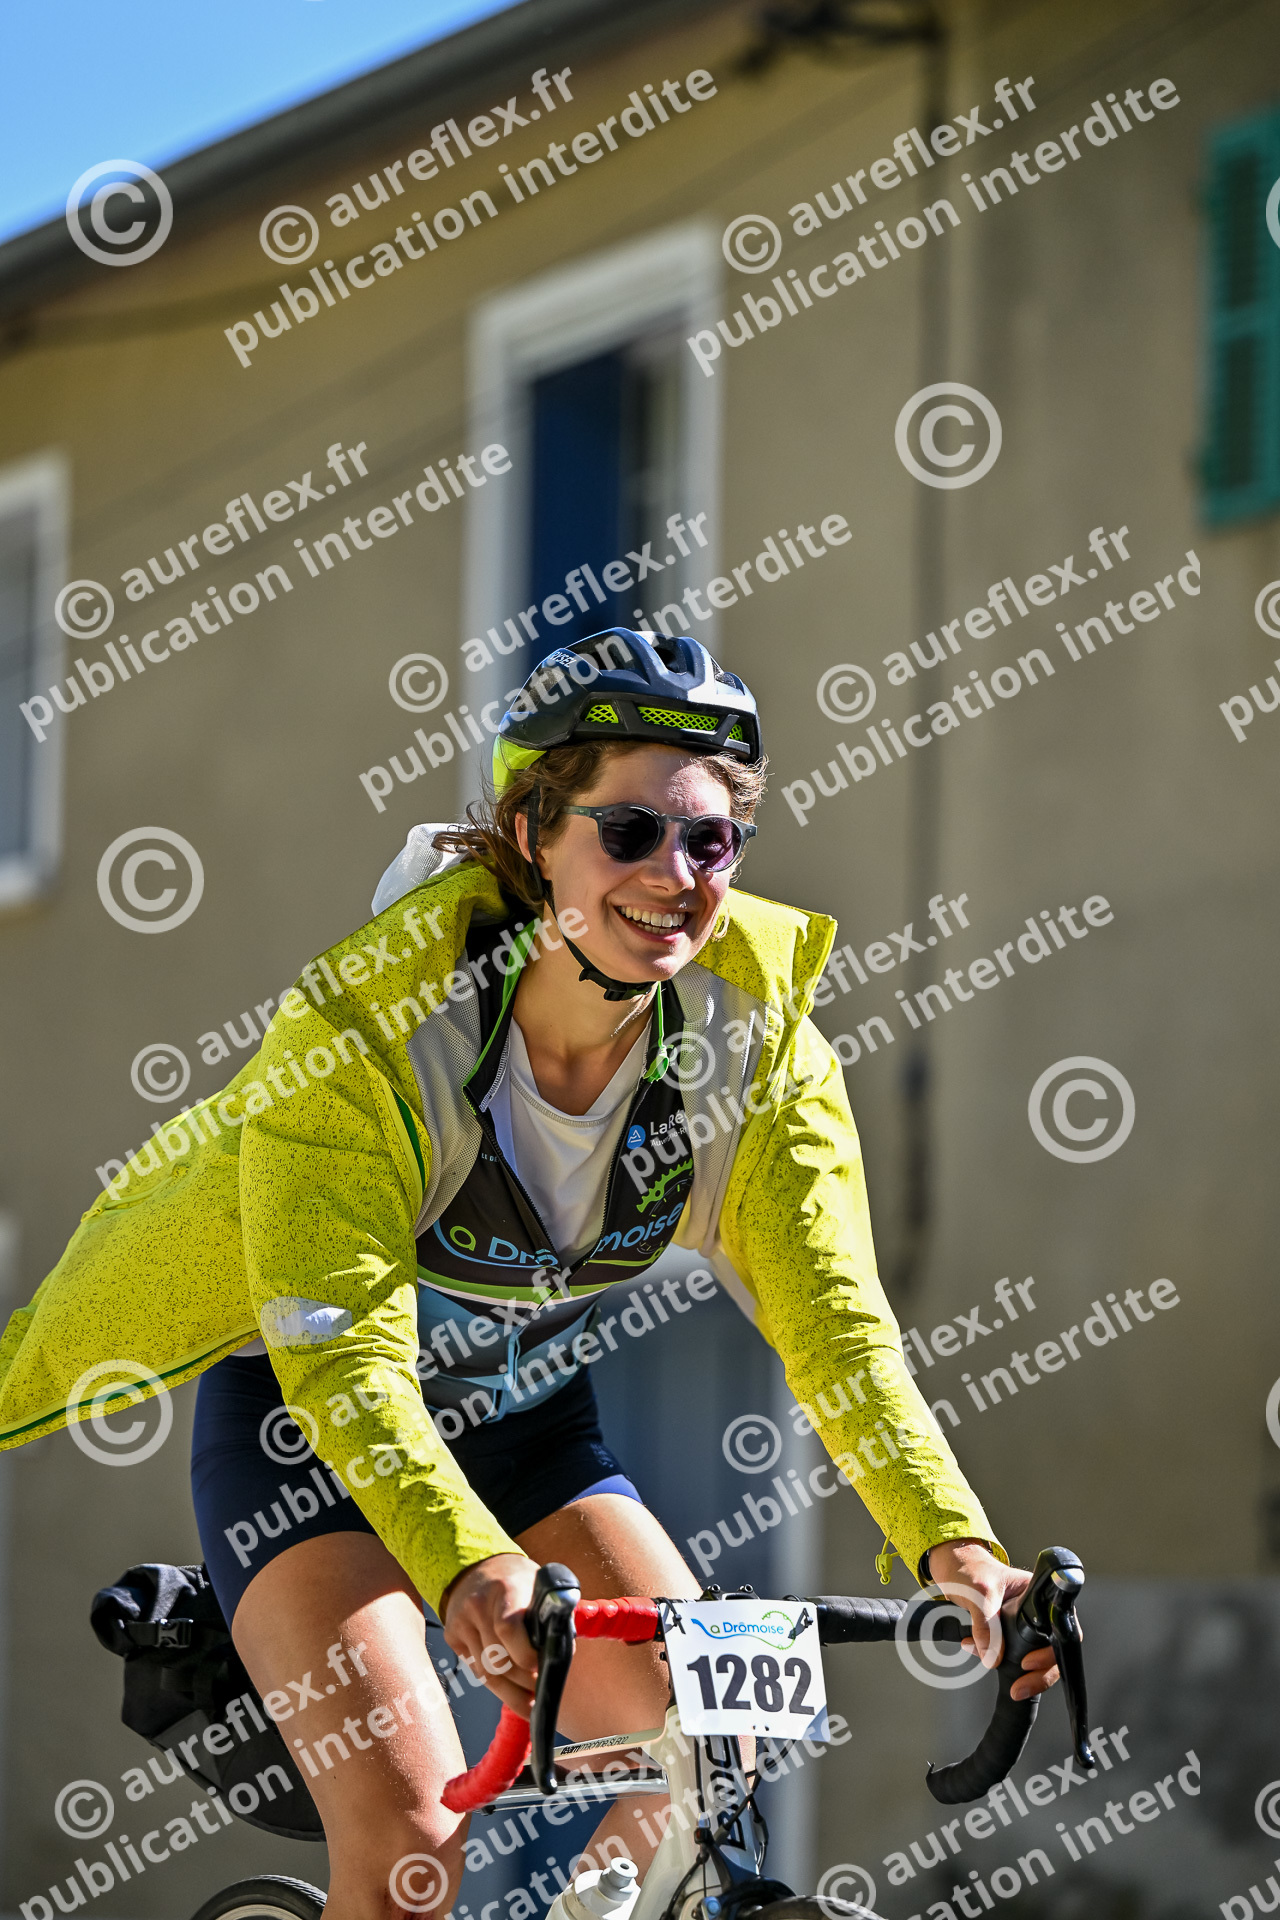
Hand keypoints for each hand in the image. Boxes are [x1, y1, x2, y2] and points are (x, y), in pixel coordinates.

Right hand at [441, 1553, 539, 1713]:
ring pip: (484, 1672)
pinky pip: (474, 1669)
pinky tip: (510, 1688)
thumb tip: (560, 1651)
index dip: (525, 1655)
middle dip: (522, 1682)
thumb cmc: (515, 1581)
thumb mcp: (537, 1585)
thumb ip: (549, 1615)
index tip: (540, 1667)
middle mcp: (479, 1605)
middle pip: (497, 1660)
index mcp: (506, 1589)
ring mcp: (461, 1622)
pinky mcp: (452, 1636)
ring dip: (509, 1691)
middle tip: (540, 1691)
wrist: (477, 1567)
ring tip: (528, 1698)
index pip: (508, 1629)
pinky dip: (494, 1682)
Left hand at [924, 1539, 1061, 1701]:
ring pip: (1031, 1655)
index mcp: (1038, 1594)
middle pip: (1050, 1649)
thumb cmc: (968, 1567)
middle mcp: (1035, 1610)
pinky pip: (1008, 1653)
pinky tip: (977, 1652)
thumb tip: (993, 1657)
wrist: (948, 1565)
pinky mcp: (1005, 1631)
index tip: (1029, 1663)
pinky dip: (994, 1658)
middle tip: (1020, 1687)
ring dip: (1016, 1671)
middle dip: (1037, 1673)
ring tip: (1001, 1676)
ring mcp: (1021, 1622)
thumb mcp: (979, 1593)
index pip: (1058, 1628)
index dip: (1050, 1652)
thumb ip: (986, 1625)